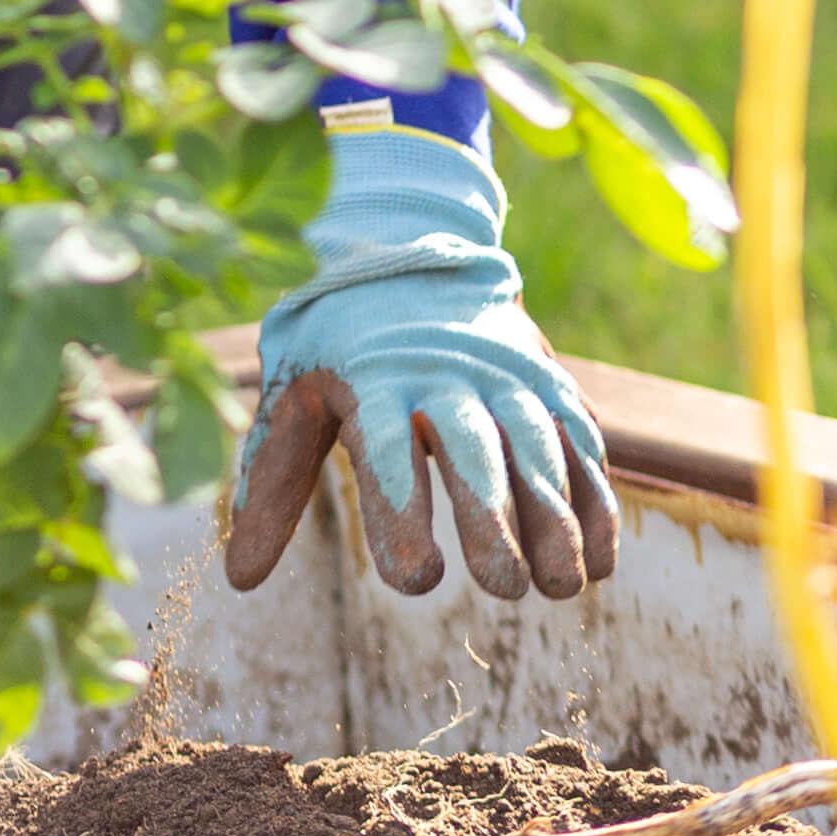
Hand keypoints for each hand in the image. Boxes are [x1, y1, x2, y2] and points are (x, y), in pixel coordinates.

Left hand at [219, 125, 619, 601]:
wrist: (405, 247)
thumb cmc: (335, 343)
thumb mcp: (291, 397)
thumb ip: (271, 486)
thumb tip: (238, 579)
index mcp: (371, 377)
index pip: (386, 448)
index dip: (401, 511)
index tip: (415, 578)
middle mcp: (444, 372)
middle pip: (473, 448)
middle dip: (492, 518)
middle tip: (504, 587)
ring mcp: (505, 372)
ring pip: (538, 447)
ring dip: (556, 518)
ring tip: (560, 587)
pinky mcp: (549, 380)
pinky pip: (581, 442)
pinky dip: (594, 501)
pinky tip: (598, 564)